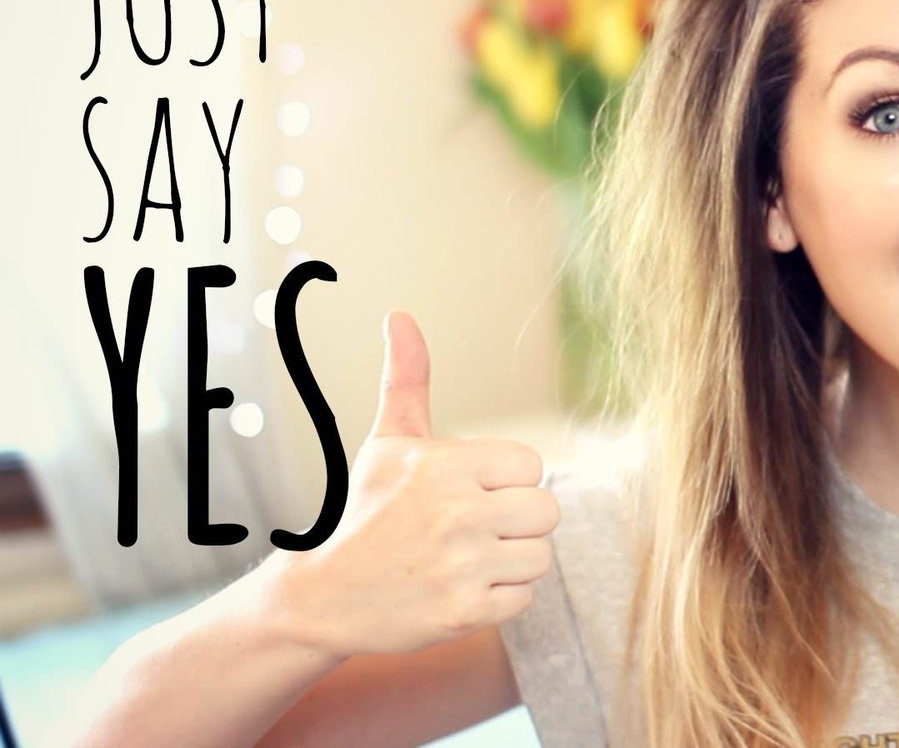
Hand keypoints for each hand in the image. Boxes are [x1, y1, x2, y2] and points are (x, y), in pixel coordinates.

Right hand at [265, 311, 559, 659]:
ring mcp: (463, 564)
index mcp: (447, 465)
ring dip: (510, 561)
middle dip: (517, 521)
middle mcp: (459, 512)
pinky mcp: (465, 611)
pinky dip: (498, 598)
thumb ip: (406, 381)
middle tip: (473, 529)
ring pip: (540, 556)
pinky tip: (460, 587)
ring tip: (465, 559)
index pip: (532, 465)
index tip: (471, 492)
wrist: (322, 595)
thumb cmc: (363, 511)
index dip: (507, 481)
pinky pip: (523, 598)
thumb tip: (400, 316)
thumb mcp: (386, 443)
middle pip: (547, 511)